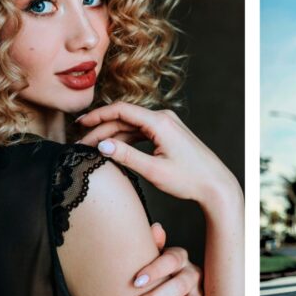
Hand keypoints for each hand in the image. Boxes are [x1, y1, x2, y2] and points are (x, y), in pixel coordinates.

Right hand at [76, 102, 239, 209]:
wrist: (216, 185)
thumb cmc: (189, 179)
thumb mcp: (154, 170)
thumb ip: (126, 156)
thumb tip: (102, 146)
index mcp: (160, 122)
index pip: (121, 110)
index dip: (97, 116)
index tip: (79, 124)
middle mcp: (164, 118)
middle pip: (124, 118)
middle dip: (101, 130)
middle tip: (81, 145)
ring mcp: (168, 125)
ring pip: (132, 125)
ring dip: (112, 135)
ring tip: (93, 148)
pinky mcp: (169, 133)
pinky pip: (142, 131)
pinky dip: (126, 139)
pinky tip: (113, 148)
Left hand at [126, 222, 204, 295]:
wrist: (163, 288)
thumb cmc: (151, 271)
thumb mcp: (149, 256)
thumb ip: (151, 245)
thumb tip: (155, 228)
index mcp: (179, 259)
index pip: (172, 260)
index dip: (155, 270)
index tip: (135, 282)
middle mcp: (192, 275)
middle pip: (180, 285)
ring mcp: (198, 295)